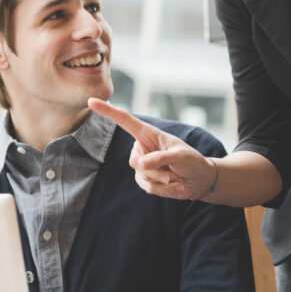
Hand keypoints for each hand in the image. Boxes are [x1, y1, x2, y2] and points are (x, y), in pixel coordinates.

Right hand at [87, 98, 215, 199]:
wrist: (199, 180)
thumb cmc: (192, 161)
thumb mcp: (181, 155)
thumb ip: (161, 158)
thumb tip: (141, 163)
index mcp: (149, 134)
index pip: (125, 121)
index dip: (108, 111)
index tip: (91, 101)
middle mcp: (142, 148)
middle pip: (135, 161)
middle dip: (155, 170)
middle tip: (173, 171)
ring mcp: (142, 165)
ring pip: (142, 176)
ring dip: (162, 181)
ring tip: (176, 177)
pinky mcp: (145, 180)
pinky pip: (148, 188)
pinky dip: (164, 190)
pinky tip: (176, 185)